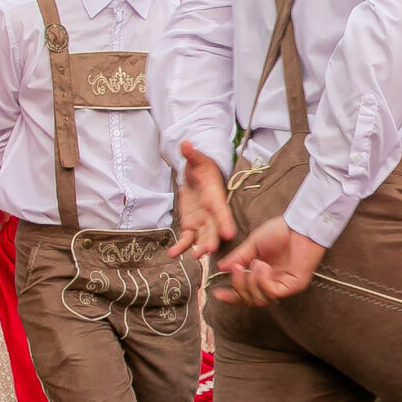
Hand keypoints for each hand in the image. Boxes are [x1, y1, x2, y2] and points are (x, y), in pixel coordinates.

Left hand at [169, 141, 237, 259]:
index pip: (222, 211)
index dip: (225, 222)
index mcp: (215, 197)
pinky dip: (181, 246)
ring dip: (199, 247)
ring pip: (202, 237)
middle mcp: (211, 212)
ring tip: (194, 256)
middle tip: (208, 251)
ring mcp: (202, 221)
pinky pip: (187, 238)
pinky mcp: (191, 225)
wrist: (197, 176)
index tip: (229, 234)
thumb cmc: (201, 167)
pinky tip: (173, 254)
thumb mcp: (197, 159)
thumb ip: (192, 155)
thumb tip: (186, 144)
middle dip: (212, 240)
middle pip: (214, 229)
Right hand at [216, 216, 324, 304]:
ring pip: (260, 300)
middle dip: (239, 286)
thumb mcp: (253, 245)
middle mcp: (272, 283)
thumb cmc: (280, 232)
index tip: (217, 293)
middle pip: (250, 300)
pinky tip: (263, 266)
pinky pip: (272, 292)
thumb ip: (238, 258)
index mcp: (262, 275)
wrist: (298, 225)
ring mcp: (283, 285)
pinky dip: (263, 280)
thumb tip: (222, 268)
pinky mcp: (293, 285)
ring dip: (251, 282)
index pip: (245, 293)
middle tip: (237, 269)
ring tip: (255, 263)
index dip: (231, 296)